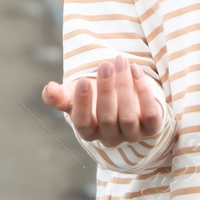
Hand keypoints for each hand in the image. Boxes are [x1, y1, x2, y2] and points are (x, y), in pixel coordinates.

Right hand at [42, 55, 164, 146]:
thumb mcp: (74, 94)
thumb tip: (48, 89)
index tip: (83, 80)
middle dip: (106, 91)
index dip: (82, 104)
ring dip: (125, 87)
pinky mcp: (151, 127)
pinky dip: (144, 91)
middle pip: (107, 119)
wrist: (124, 99)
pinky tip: (135, 70)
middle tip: (105, 65)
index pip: (83, 123)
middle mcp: (110, 137)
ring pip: (128, 117)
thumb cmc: (93, 96)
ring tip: (121, 62)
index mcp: (88, 131)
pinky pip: (151, 114)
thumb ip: (59, 95)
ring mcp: (132, 134)